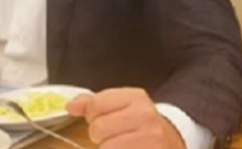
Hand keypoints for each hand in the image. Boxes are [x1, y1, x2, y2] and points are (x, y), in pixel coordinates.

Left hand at [66, 88, 185, 148]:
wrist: (171, 140)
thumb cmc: (139, 123)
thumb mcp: (121, 105)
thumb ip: (93, 103)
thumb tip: (70, 106)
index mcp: (136, 97)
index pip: (96, 104)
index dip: (92, 115)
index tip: (100, 118)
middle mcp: (145, 116)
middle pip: (98, 128)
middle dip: (99, 136)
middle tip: (112, 136)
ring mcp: (151, 139)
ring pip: (106, 148)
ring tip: (120, 145)